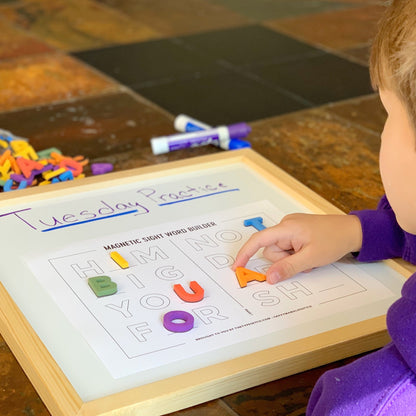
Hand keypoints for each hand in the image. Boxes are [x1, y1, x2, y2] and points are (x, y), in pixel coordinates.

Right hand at [232, 213, 361, 283]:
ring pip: (279, 250)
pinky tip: (309, 252)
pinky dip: (295, 253)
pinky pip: (287, 246)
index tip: (237, 267)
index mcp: (286, 227)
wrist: (353, 230)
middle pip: (271, 249)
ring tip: (309, 257)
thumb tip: (269, 277)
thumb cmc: (334, 240)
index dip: (245, 253)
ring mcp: (291, 226)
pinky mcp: (296, 230)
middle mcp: (286, 224)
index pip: (259, 240)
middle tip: (303, 261)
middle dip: (283, 260)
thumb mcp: (310, 258)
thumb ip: (287, 268)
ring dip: (291, 258)